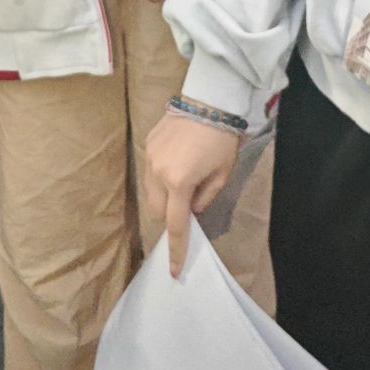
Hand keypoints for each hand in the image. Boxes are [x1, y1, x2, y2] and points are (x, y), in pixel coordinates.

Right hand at [143, 111, 241, 276]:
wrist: (209, 100)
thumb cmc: (222, 139)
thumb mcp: (222, 174)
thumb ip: (205, 197)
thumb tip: (192, 209)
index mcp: (179, 182)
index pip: (176, 225)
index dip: (176, 249)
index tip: (174, 270)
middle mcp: (158, 172)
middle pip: (156, 211)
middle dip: (170, 217)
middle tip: (189, 206)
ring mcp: (150, 157)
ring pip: (150, 192)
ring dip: (163, 197)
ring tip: (184, 182)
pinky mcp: (148, 143)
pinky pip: (151, 172)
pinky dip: (161, 177)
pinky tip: (178, 162)